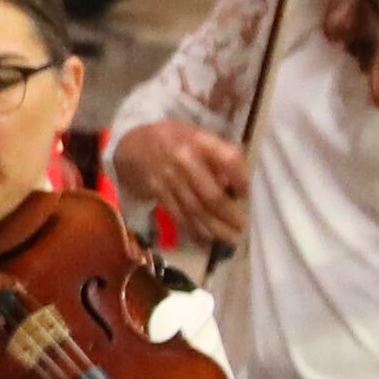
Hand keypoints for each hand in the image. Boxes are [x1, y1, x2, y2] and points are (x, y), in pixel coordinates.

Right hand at [106, 117, 248, 249]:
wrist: (134, 143)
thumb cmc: (176, 139)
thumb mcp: (198, 135)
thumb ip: (217, 155)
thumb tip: (231, 186)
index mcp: (200, 141)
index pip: (227, 159)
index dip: (240, 178)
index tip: (244, 193)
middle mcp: (184, 160)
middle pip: (209, 193)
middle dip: (228, 213)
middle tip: (241, 226)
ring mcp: (168, 179)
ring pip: (194, 209)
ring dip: (214, 227)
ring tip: (230, 239)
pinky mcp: (158, 193)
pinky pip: (178, 216)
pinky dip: (193, 232)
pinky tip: (206, 243)